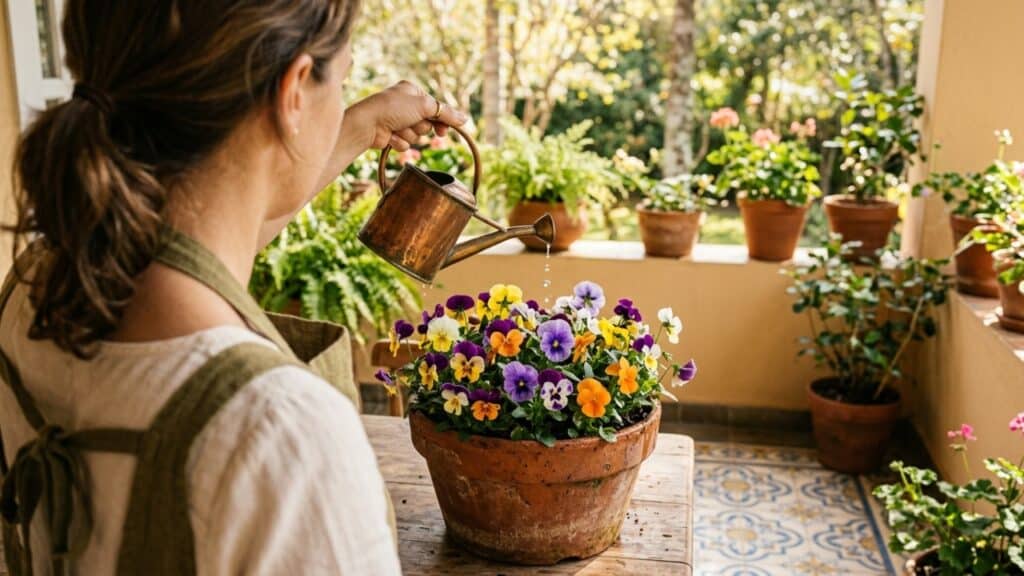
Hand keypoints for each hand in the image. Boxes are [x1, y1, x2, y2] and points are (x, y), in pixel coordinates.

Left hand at [346, 81, 467, 151]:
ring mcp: (398, 120)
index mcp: (413, 91)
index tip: (445, 131)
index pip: (435, 107)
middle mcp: (405, 104)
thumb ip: (446, 113)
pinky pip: (405, 143)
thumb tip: (465, 119)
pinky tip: (390, 136)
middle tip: (415, 125)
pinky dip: (399, 141)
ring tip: (397, 128)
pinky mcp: (391, 134)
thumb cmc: (394, 108)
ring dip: (409, 134)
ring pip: (417, 135)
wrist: (367, 124)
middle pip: (427, 123)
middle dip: (420, 127)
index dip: (441, 120)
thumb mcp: (424, 106)